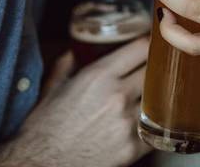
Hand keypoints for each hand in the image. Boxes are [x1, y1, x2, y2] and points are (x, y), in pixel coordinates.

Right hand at [0, 38, 149, 166]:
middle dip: (153, 69)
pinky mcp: (132, 147)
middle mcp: (116, 95)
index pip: (139, 48)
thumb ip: (66, 66)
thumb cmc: (44, 129)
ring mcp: (127, 122)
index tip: (150, 45)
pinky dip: (153, 123)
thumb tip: (72, 54)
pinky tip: (146, 121)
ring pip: (158, 99)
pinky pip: (155, 128)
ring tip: (150, 96)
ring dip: (155, 96)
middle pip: (153, 71)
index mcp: (98, 76)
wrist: (42, 164)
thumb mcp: (52, 89)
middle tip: (151, 70)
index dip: (147, 44)